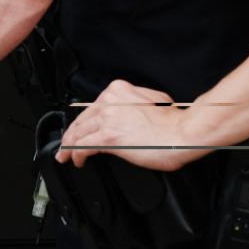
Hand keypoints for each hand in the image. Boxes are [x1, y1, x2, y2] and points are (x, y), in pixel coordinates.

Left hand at [59, 79, 207, 173]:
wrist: (182, 134)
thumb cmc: (173, 123)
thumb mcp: (153, 101)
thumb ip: (135, 102)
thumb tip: (130, 113)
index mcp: (120, 89)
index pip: (93, 106)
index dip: (84, 120)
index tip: (81, 128)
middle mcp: (110, 101)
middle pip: (82, 119)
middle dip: (71, 133)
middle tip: (66, 145)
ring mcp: (108, 118)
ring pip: (78, 132)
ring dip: (69, 145)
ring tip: (65, 155)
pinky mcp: (108, 137)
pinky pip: (82, 146)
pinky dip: (74, 153)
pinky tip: (75, 159)